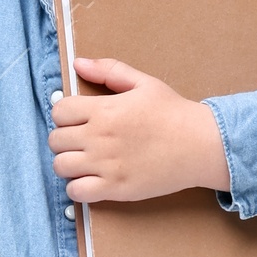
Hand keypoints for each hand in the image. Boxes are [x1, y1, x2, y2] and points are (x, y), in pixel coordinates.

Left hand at [48, 56, 232, 201]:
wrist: (200, 145)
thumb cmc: (174, 113)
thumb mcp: (143, 83)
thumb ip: (108, 71)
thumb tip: (78, 64)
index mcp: (104, 109)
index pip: (59, 111)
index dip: (65, 115)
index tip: (78, 120)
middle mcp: (100, 137)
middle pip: (55, 139)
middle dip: (65, 139)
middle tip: (82, 142)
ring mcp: (106, 164)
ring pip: (61, 166)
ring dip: (68, 164)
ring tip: (84, 162)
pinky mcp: (115, 188)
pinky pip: (76, 192)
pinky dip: (78, 188)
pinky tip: (91, 181)